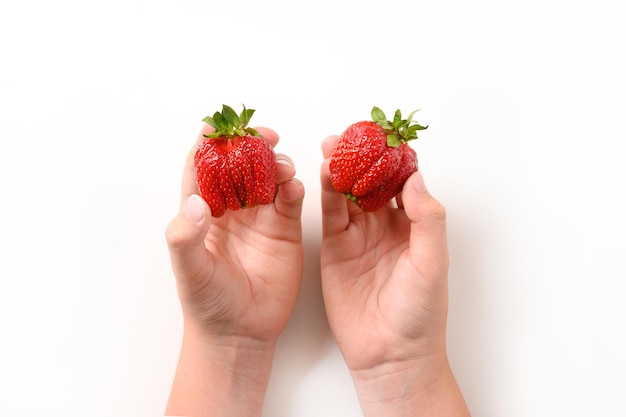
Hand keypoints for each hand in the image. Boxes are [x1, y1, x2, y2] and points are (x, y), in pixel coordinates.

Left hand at [164, 125, 303, 416]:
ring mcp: (260, 217)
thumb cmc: (208, 302)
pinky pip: (291, 199)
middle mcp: (232, 209)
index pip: (203, 169)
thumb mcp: (189, 270)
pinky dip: (294, 186)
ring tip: (280, 165)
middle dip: (250, 145)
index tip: (217, 127)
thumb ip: (185, 236)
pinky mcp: (284, 229)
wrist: (241, 332)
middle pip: (241, 164)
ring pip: (269, 176)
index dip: (208, 146)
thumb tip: (195, 203)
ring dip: (275, 163)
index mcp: (203, 212)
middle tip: (262, 134)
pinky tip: (293, 185)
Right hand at [320, 135, 468, 415]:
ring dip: (341, 169)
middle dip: (362, 157)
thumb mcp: (432, 262)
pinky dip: (326, 193)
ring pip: (348, 194)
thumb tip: (415, 177)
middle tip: (351, 134)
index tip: (385, 134)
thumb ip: (426, 219)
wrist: (390, 354)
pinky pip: (330, 215)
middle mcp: (385, 226)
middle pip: (372, 181)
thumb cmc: (420, 313)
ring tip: (333, 146)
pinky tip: (324, 174)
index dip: (395, 157)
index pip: (404, 181)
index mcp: (414, 226)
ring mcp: (358, 236)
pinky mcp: (335, 249)